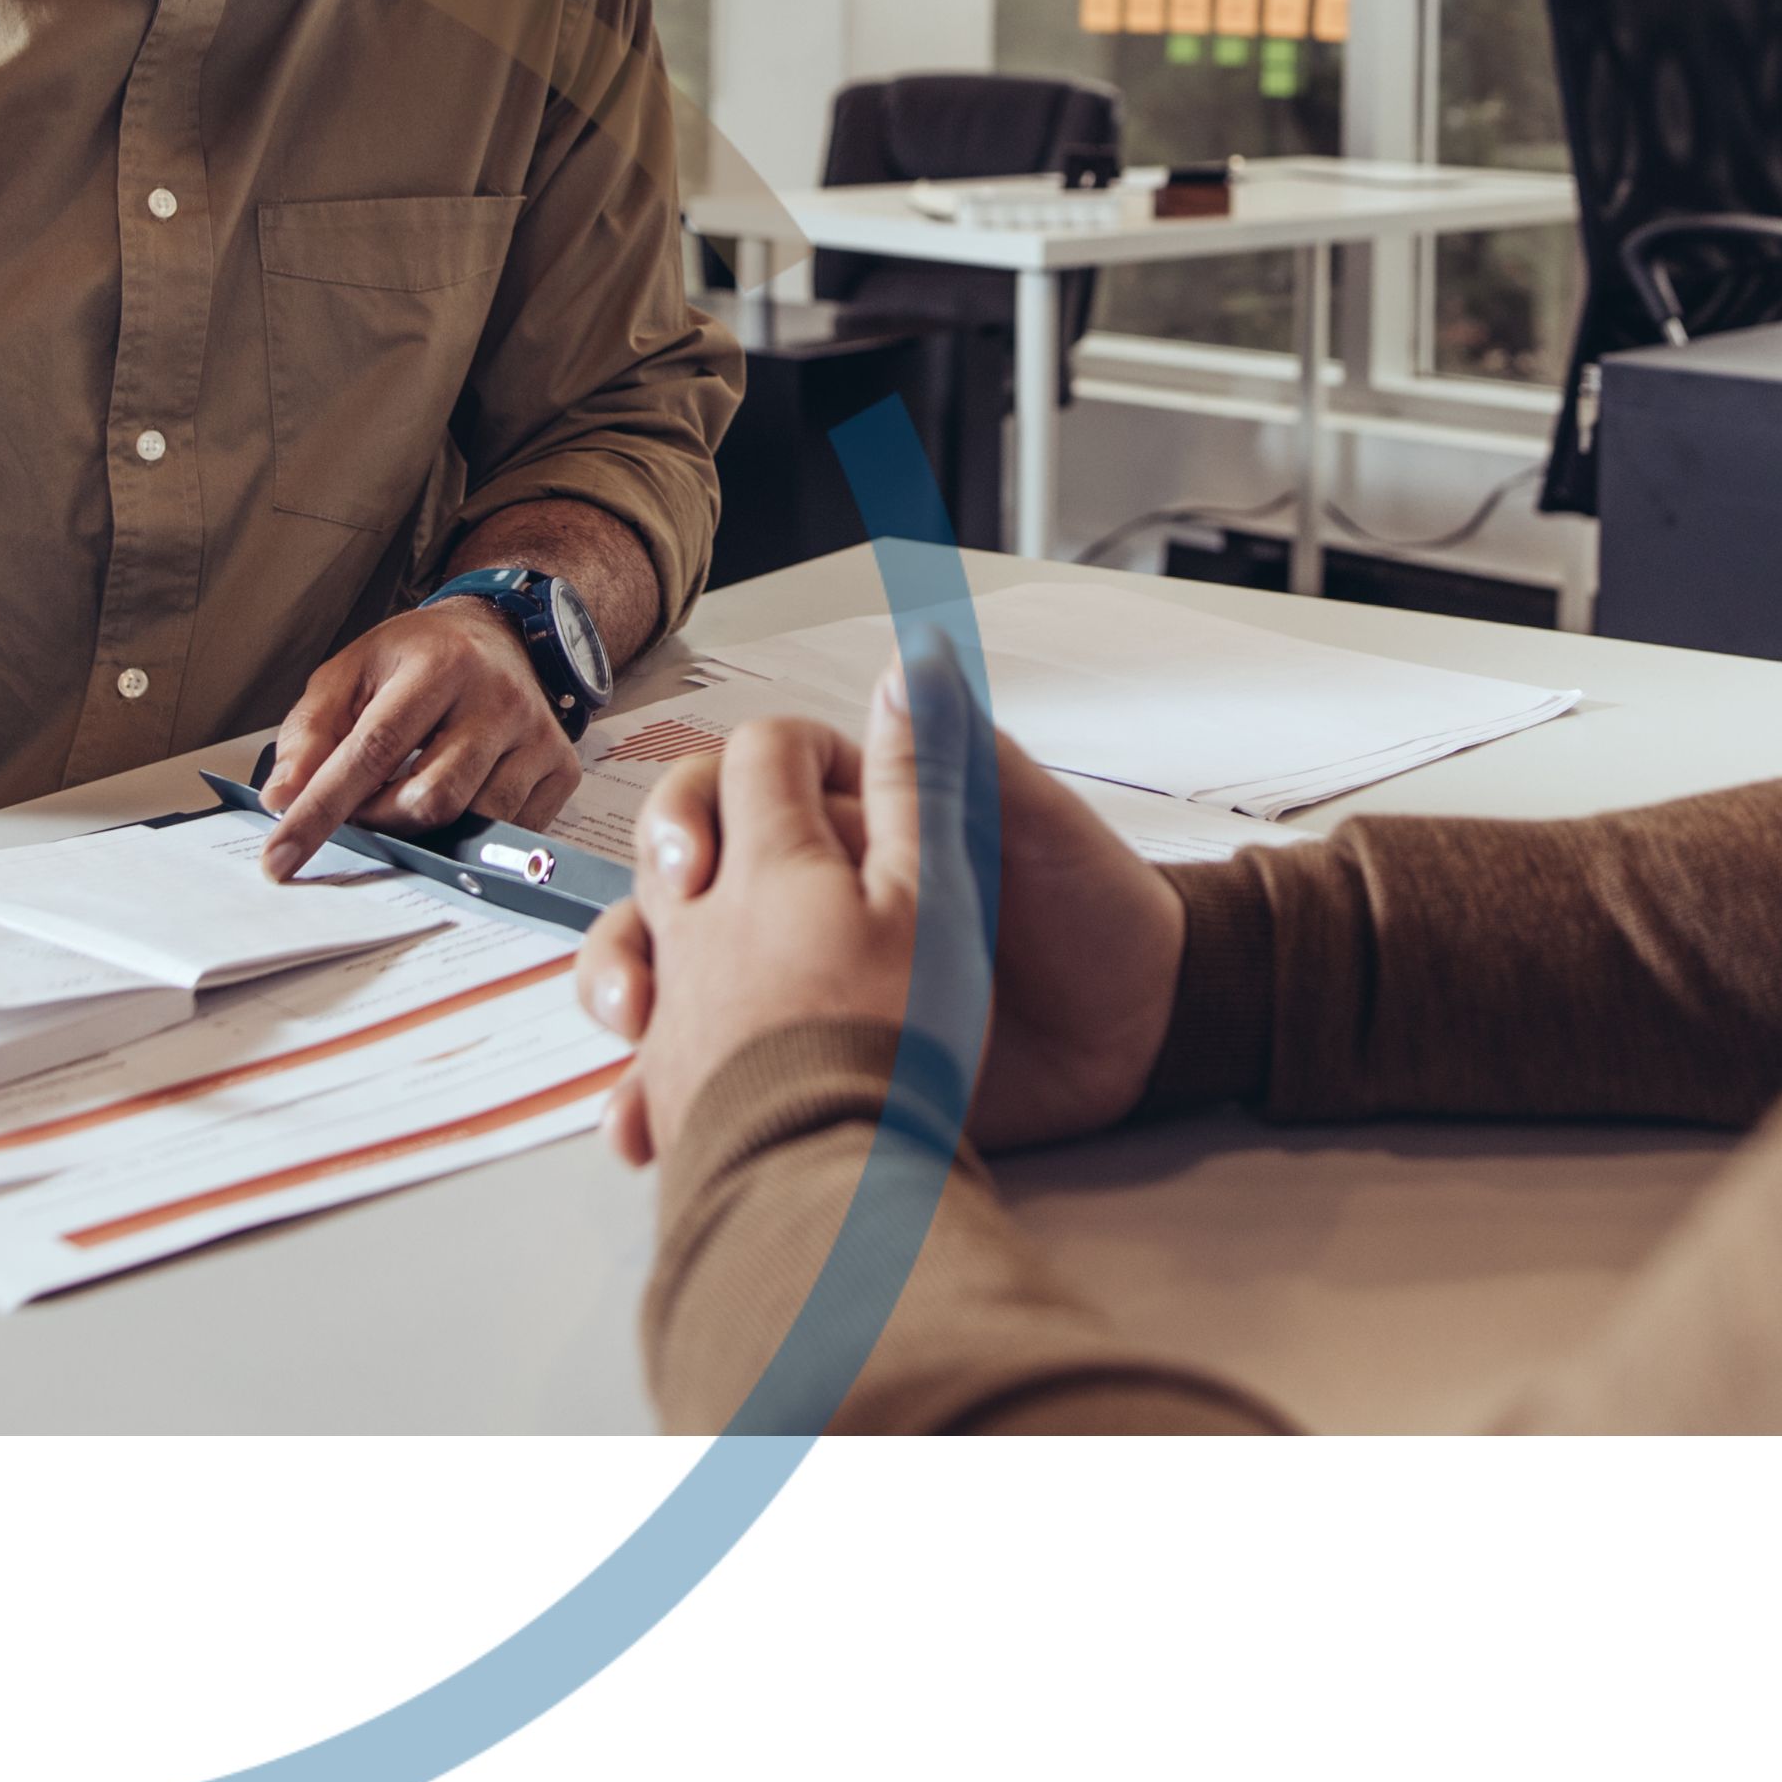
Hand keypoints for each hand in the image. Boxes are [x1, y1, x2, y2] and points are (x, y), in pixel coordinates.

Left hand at [250, 595, 579, 881]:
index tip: (280, 857)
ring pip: (471, 822)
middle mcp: (498, 699)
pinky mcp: (562, 769)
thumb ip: (310, 732)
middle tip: (359, 804)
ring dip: (421, 828)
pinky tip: (455, 792)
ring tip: (405, 792)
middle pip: (430, 799)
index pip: (372, 751)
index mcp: (440, 665)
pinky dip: (467, 829)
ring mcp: (538, 737)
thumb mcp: (351, 672)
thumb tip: (284, 797)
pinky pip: (506, 832)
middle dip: (379, 819)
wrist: (498, 637)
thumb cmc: (417, 659)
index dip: (321, 809)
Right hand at [576, 663, 1187, 1165]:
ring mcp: (813, 989)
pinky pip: (733, 1080)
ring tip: (635, 1052)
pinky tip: (649, 1129)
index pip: (737, 798)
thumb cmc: (1097, 904)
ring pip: (687, 989)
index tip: (696, 860)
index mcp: (853, 830)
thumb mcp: (1033, 820)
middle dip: (639, 929)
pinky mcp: (828, 1066)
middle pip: (685, 898)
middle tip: (642, 981)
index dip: (697, 816)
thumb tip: (913, 651)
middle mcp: (816, 903)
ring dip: (640, 1014)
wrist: (1147, 1027)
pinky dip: (681, 1104)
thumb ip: (962, 748)